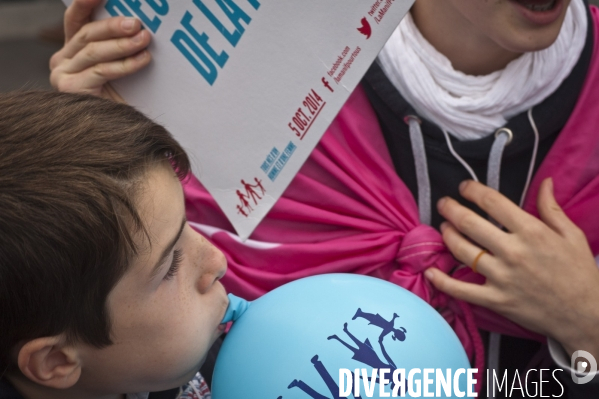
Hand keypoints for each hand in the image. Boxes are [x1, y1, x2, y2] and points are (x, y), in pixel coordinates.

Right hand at [49, 0, 151, 100]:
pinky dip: (125, 64)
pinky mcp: (70, 89)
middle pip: (87, 33)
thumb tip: (140, 26)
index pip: (76, 18)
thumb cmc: (123, 100)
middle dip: (114, 26)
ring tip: (145, 39)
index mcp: (72, 51)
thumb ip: (119, 47)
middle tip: (138, 24)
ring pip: (94, 51)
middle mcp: (62, 60)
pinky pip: (101, 70)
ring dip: (123, 44)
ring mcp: (62, 75)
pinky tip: (143, 60)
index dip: (87, 2)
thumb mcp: (119, 67)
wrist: (119, 136)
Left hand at [425, 178, 598, 358]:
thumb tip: (545, 182)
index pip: (492, 202)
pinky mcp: (495, 300)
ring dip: (447, 235)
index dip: (472, 190)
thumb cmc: (579, 273)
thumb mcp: (572, 235)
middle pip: (469, 223)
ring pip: (461, 251)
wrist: (586, 315)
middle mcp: (513, 252)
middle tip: (443, 204)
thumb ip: (552, 208)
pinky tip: (430, 271)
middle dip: (450, 209)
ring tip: (443, 227)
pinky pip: (461, 290)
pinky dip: (442, 281)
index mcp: (531, 232)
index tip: (463, 187)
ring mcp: (501, 277)